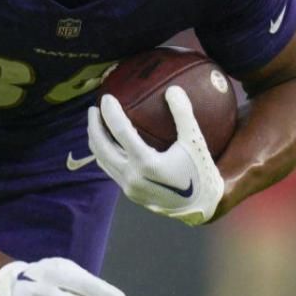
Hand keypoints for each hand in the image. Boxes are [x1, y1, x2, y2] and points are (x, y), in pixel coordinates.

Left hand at [87, 87, 225, 225]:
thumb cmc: (200, 172)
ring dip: (95, 141)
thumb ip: (183, 115)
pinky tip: (107, 143)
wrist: (201, 206)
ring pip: (102, 161)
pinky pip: (110, 170)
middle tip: (93, 109)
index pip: (121, 133)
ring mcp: (129, 187)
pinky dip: (104, 154)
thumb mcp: (195, 141)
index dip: (111, 113)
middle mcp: (133, 177)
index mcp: (147, 163)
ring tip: (96, 124)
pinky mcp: (130, 193)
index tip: (106, 97)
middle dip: (93, 127)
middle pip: (102, 148)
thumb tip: (172, 89)